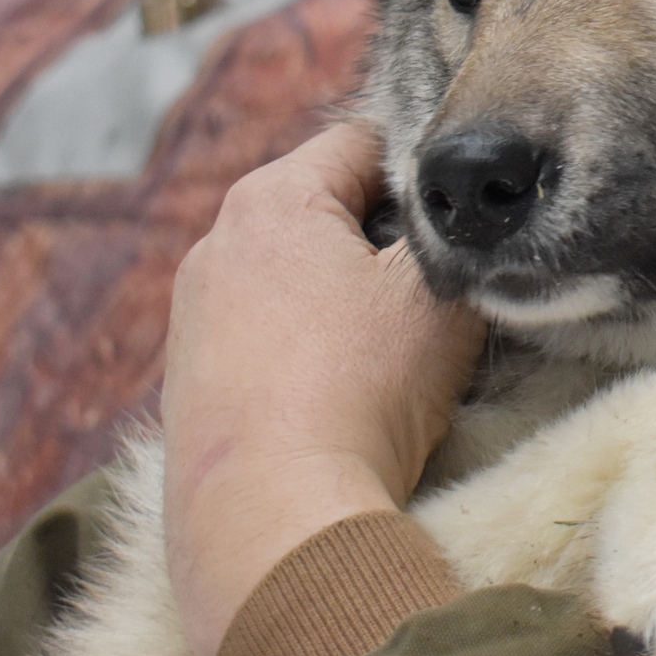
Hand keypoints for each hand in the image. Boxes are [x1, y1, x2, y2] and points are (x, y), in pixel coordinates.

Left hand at [163, 122, 483, 655]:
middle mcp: (215, 243)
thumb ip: (452, 230)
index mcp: (270, 199)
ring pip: (297, 275)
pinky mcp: (190, 378)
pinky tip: (347, 393)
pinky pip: (268, 334)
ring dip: (348, 298)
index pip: (366, 142)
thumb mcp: (438, 289)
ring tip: (396, 351)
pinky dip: (311, 348)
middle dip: (386, 241)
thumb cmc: (360, 386)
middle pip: (327, 210)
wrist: (275, 514)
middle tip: (441, 288)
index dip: (429, 171)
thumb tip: (457, 216)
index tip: (465, 220)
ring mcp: (193, 314)